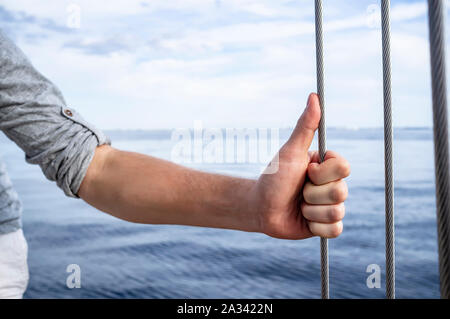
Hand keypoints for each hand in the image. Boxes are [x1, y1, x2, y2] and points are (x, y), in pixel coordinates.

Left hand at [250, 93, 349, 239]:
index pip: (344, 168)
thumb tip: (314, 96)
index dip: (322, 172)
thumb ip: (305, 126)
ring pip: (337, 212)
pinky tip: (302, 219)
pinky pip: (334, 230)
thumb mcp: (290, 151)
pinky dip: (314, 226)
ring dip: (310, 210)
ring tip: (298, 205)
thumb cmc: (274, 176)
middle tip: (298, 190)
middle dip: (312, 193)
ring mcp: (330, 207)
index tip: (306, 171)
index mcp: (328, 167)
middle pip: (340, 192)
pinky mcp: (326, 226)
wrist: (260, 207)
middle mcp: (332, 186)